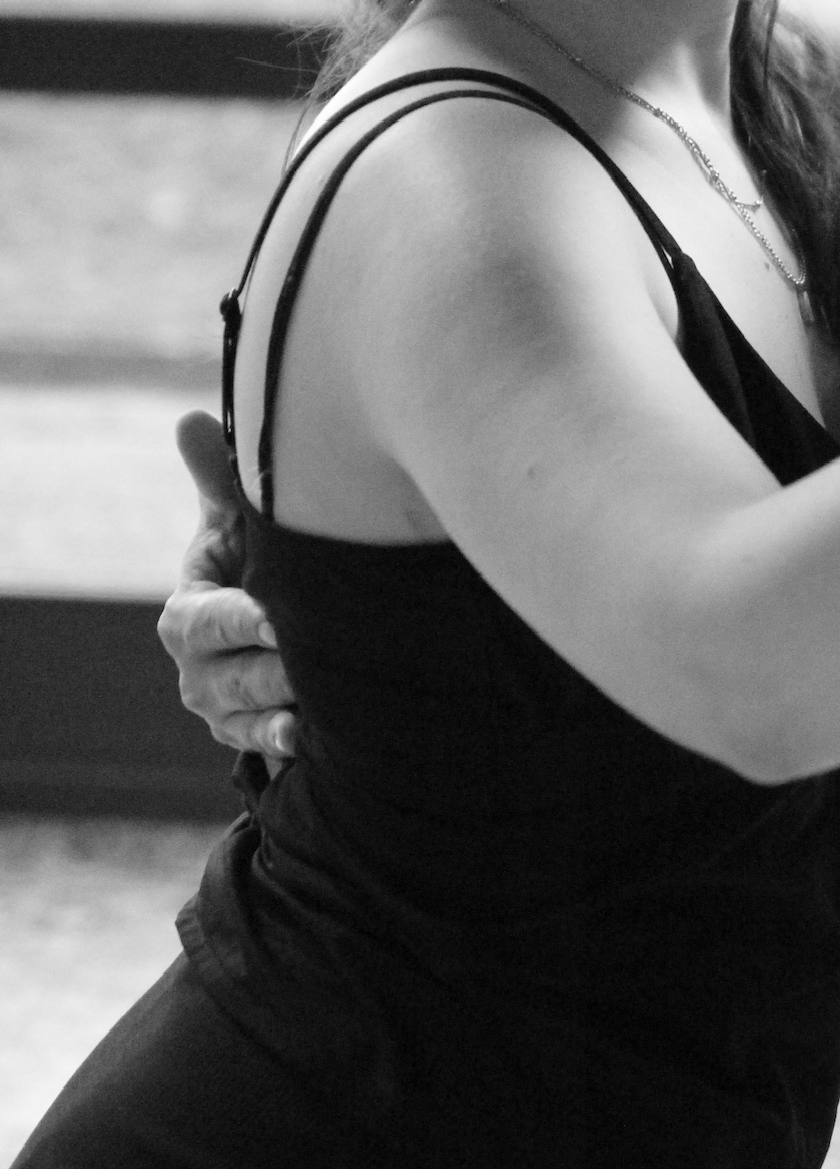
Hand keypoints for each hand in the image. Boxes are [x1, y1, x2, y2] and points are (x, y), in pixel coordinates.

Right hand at [156, 410, 296, 764]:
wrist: (267, 621)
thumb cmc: (252, 555)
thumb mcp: (236, 520)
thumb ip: (218, 476)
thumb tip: (191, 418)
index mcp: (186, 617)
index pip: (208, 622)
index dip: (243, 621)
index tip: (280, 617)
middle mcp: (197, 671)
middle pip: (234, 677)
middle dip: (275, 670)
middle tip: (316, 662)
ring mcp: (222, 711)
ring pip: (252, 718)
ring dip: (287, 711)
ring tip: (324, 704)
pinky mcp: (250, 737)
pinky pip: (266, 750)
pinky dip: (289, 745)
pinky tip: (316, 740)